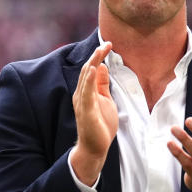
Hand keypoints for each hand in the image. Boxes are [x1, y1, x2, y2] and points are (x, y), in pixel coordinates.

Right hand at [71, 42, 117, 185]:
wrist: (95, 147)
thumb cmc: (100, 124)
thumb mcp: (105, 100)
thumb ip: (102, 84)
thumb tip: (101, 67)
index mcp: (86, 91)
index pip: (91, 68)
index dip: (99, 55)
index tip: (109, 44)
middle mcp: (81, 94)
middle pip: (87, 70)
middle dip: (97, 55)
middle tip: (108, 43)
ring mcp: (82, 102)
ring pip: (86, 78)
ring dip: (93, 63)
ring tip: (100, 51)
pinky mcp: (86, 111)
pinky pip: (87, 93)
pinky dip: (90, 80)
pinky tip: (94, 69)